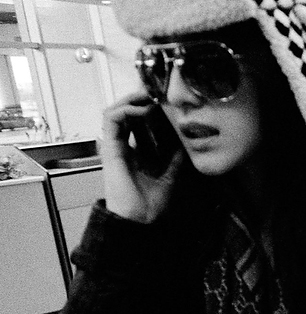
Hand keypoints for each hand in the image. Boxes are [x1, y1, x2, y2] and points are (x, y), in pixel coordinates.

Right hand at [100, 91, 183, 223]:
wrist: (139, 219)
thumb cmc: (151, 204)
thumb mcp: (172, 175)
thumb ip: (177, 159)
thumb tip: (187, 143)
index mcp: (137, 152)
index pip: (140, 122)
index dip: (151, 109)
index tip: (167, 102)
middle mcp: (124, 146)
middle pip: (127, 113)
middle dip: (142, 100)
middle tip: (159, 94)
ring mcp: (115, 146)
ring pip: (117, 111)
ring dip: (133, 100)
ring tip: (150, 98)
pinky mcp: (110, 147)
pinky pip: (111, 119)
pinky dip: (126, 110)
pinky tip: (143, 111)